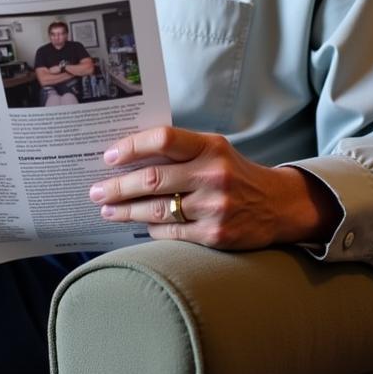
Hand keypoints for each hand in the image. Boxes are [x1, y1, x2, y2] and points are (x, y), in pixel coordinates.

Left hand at [89, 126, 340, 250]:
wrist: (277, 205)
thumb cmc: (234, 173)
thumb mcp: (214, 150)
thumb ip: (179, 151)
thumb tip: (127, 157)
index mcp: (210, 147)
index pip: (163, 139)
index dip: (132, 146)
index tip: (109, 157)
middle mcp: (213, 174)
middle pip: (152, 179)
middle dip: (117, 187)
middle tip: (95, 191)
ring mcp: (215, 206)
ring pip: (156, 210)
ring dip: (126, 211)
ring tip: (107, 209)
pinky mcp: (215, 235)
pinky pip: (171, 232)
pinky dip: (151, 228)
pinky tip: (139, 224)